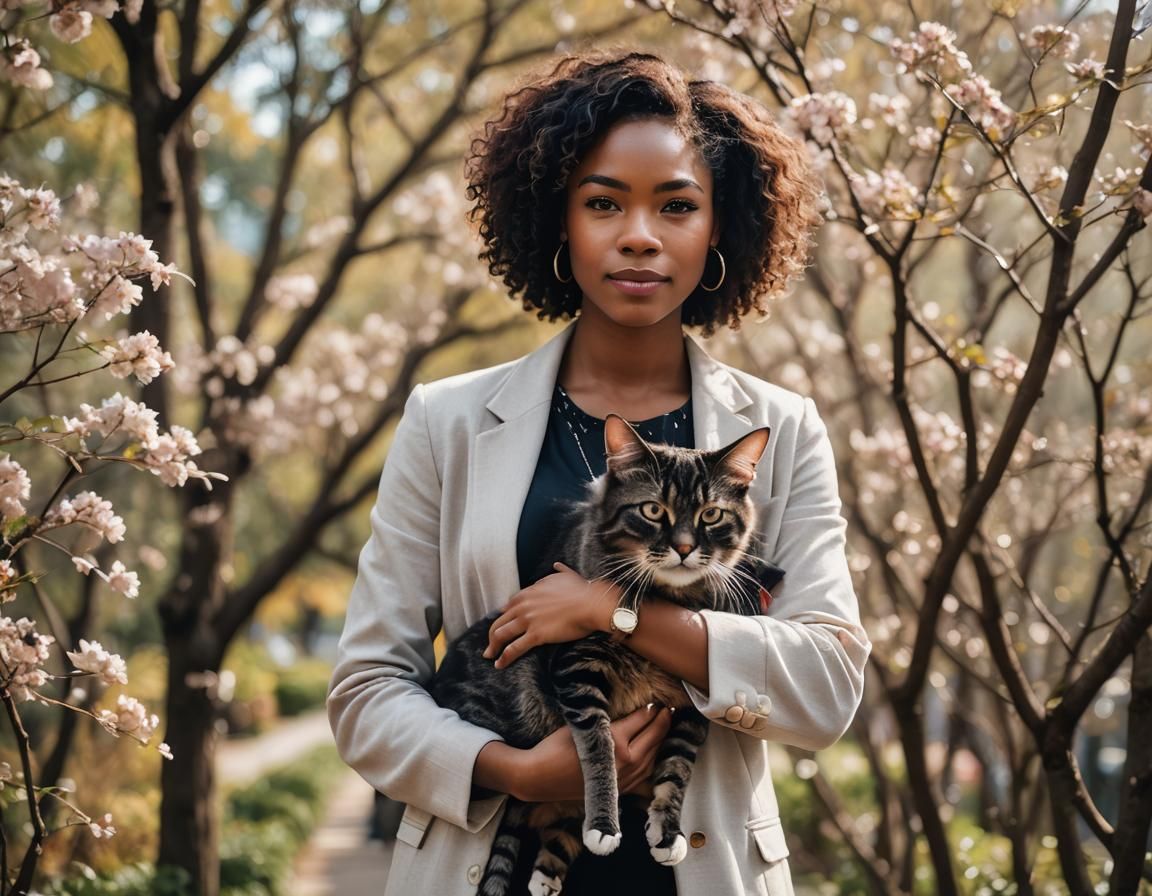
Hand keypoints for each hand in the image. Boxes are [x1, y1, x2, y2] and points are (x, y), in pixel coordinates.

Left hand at [484, 562, 618, 668]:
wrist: (591, 603)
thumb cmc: (582, 591)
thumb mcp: (566, 576)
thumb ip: (558, 571)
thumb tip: (557, 565)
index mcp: (529, 592)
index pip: (508, 606)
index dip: (503, 617)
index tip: (502, 624)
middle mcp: (524, 605)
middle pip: (499, 621)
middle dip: (491, 634)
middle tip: (490, 644)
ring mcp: (528, 620)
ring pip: (501, 634)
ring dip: (493, 647)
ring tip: (490, 656)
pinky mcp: (536, 635)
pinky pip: (514, 648)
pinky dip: (504, 658)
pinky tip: (499, 664)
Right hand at [509, 705, 672, 801]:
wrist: (540, 778)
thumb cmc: (555, 748)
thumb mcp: (582, 724)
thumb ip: (607, 718)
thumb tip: (626, 709)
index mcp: (616, 742)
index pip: (642, 720)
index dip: (651, 708)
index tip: (657, 700)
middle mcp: (625, 762)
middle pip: (653, 737)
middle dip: (663, 721)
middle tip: (668, 709)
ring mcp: (625, 778)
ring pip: (653, 757)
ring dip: (661, 740)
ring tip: (665, 727)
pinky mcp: (620, 789)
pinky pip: (645, 774)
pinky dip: (653, 761)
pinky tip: (655, 753)